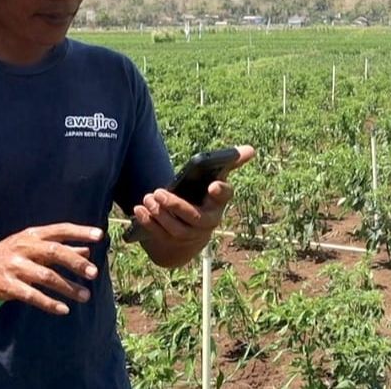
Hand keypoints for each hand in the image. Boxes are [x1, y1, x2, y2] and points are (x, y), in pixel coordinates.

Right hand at [0, 223, 102, 315]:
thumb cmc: (11, 254)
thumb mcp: (33, 246)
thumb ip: (60, 248)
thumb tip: (87, 250)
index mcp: (32, 235)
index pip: (60, 230)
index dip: (79, 232)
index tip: (99, 235)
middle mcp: (25, 248)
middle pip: (55, 252)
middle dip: (76, 263)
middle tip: (94, 273)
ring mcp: (15, 267)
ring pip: (46, 276)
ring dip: (67, 287)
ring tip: (85, 296)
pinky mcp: (8, 286)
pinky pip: (32, 295)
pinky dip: (49, 303)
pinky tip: (63, 309)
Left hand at [132, 145, 255, 246]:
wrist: (193, 228)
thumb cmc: (204, 198)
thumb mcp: (215, 180)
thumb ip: (230, 163)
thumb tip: (251, 149)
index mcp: (218, 204)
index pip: (224, 197)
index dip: (220, 191)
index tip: (213, 185)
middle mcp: (207, 223)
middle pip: (194, 218)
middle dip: (175, 206)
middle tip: (158, 192)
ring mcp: (190, 236)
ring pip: (175, 229)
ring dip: (160, 214)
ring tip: (148, 197)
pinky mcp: (173, 242)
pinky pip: (160, 235)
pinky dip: (149, 222)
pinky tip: (139, 210)